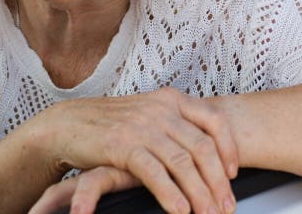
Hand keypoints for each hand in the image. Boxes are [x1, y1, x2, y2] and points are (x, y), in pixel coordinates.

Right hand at [30, 87, 237, 213]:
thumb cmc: (112, 123)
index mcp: (172, 99)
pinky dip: (171, 194)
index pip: (214, 120)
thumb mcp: (150, 114)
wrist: (68, 123)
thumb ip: (176, 125)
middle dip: (218, 181)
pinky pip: (155, 173)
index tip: (233, 173)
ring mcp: (143, 126)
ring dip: (200, 193)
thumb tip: (206, 150)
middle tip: (227, 205)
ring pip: (183, 163)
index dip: (229, 148)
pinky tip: (181, 210)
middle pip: (203, 147)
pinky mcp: (123, 146)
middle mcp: (161, 109)